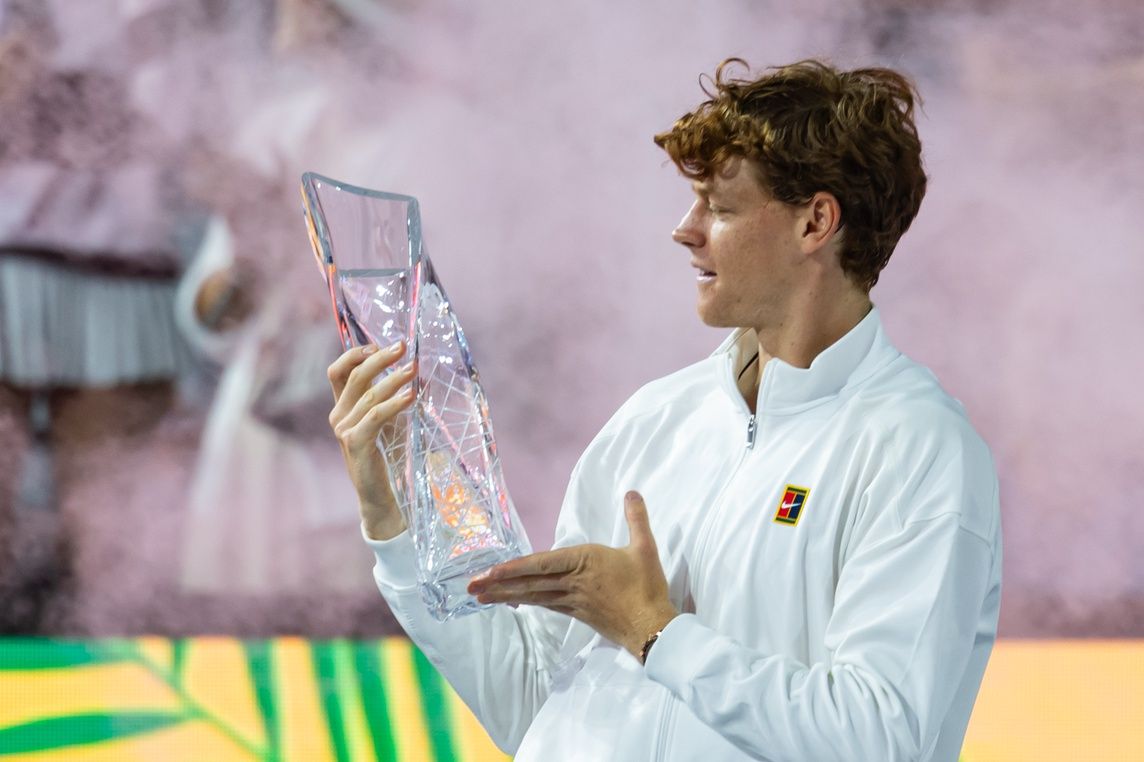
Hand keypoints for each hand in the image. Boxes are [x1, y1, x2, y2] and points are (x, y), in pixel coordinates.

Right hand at [327, 341, 417, 539]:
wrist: (383, 496)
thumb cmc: (389, 456)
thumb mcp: (390, 420)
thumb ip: (392, 396)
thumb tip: (414, 367)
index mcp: (343, 407)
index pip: (338, 372)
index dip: (354, 354)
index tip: (378, 343)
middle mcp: (339, 416)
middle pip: (353, 377)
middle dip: (379, 359)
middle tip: (402, 347)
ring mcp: (344, 430)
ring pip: (367, 395)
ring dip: (393, 379)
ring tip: (413, 369)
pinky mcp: (355, 444)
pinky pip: (375, 416)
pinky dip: (393, 403)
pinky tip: (410, 396)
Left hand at [467, 491, 677, 658]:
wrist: (651, 628)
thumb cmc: (646, 587)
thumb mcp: (645, 548)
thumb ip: (637, 518)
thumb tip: (632, 492)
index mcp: (584, 562)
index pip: (541, 564)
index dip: (514, 568)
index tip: (492, 571)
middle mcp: (572, 582)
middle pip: (529, 583)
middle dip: (498, 585)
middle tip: (471, 587)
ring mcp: (572, 600)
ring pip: (533, 596)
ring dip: (506, 596)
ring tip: (481, 597)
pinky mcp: (577, 613)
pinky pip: (546, 604)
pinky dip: (527, 601)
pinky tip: (515, 602)